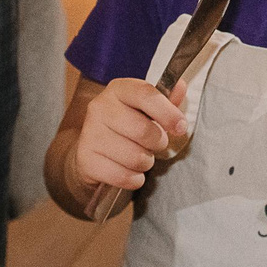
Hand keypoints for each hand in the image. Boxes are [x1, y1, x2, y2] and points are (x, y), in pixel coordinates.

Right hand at [72, 76, 191, 200]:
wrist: (93, 152)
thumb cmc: (126, 127)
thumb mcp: (146, 110)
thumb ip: (165, 100)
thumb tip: (180, 87)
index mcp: (118, 89)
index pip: (146, 94)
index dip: (168, 113)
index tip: (181, 127)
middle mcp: (100, 107)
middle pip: (143, 130)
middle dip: (158, 143)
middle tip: (154, 144)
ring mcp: (90, 134)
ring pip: (135, 157)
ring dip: (145, 162)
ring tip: (139, 156)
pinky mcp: (85, 160)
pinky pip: (123, 176)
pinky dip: (133, 179)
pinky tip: (128, 171)